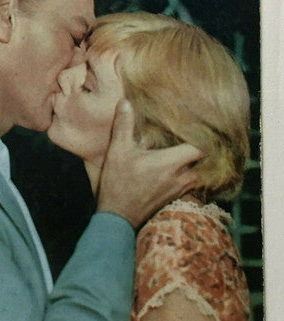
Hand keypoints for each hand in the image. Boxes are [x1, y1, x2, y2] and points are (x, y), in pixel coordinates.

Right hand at [96, 99, 202, 228]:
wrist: (118, 218)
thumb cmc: (118, 183)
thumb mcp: (118, 151)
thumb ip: (124, 126)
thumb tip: (125, 102)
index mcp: (172, 162)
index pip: (201, 146)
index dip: (202, 135)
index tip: (197, 125)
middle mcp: (182, 177)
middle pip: (203, 159)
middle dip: (199, 147)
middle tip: (192, 135)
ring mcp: (180, 189)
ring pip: (197, 172)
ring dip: (193, 162)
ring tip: (184, 150)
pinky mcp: (175, 198)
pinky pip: (190, 183)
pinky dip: (187, 174)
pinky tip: (176, 168)